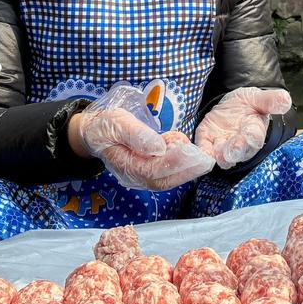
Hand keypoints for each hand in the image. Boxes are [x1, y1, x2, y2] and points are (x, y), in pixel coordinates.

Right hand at [71, 107, 214, 190]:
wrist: (96, 133)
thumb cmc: (106, 126)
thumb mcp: (118, 123)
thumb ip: (136, 135)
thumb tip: (158, 147)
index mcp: (125, 165)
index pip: (152, 170)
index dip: (173, 162)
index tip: (189, 151)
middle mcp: (133, 176)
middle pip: (163, 180)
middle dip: (187, 170)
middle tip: (206, 159)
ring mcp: (140, 176)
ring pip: (167, 179)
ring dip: (187, 170)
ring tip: (202, 157)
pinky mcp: (147, 172)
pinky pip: (166, 174)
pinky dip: (180, 165)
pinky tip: (186, 150)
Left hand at [193, 87, 292, 168]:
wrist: (231, 107)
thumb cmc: (248, 105)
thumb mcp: (258, 98)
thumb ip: (270, 100)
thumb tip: (285, 100)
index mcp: (255, 131)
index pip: (255, 137)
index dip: (252, 136)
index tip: (250, 134)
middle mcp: (240, 143)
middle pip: (239, 151)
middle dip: (235, 151)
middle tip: (231, 151)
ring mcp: (223, 145)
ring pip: (222, 156)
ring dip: (219, 156)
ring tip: (217, 155)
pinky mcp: (207, 142)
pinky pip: (204, 150)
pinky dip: (202, 153)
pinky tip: (199, 153)